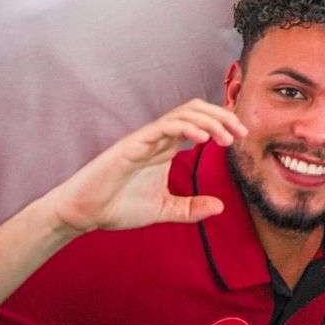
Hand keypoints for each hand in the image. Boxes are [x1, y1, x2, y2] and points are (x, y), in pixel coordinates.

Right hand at [45, 101, 244, 235]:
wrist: (83, 214)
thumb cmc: (117, 207)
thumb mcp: (163, 210)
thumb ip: (189, 208)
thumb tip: (220, 207)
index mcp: (166, 148)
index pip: (200, 123)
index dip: (222, 123)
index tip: (241, 136)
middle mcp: (158, 138)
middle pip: (196, 110)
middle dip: (222, 116)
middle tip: (241, 131)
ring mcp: (146, 138)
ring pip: (183, 113)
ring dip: (209, 120)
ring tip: (226, 137)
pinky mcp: (132, 145)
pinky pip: (163, 127)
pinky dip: (185, 128)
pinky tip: (202, 139)